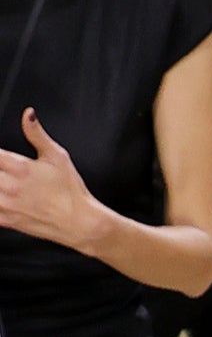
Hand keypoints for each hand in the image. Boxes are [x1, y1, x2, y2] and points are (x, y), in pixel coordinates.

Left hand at [0, 110, 104, 253]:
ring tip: (4, 180)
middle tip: (3, 169)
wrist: (79, 222)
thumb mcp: (58, 156)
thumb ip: (37, 134)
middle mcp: (8, 185)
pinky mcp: (5, 219)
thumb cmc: (71, 190)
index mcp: (19, 167)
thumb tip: (28, 114)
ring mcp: (5, 204)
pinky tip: (4, 196)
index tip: (1, 158)